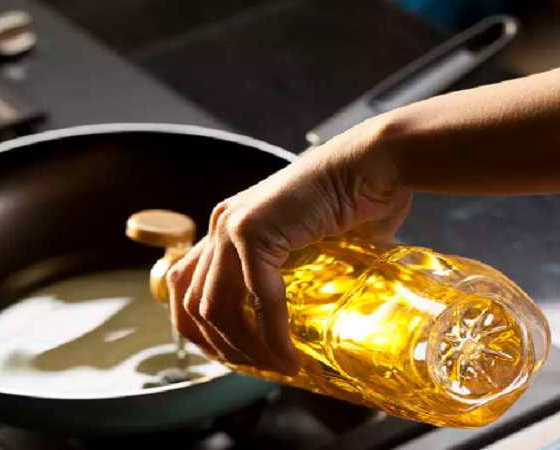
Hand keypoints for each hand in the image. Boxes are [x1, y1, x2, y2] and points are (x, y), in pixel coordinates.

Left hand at [166, 118, 411, 374]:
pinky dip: (272, 334)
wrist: (375, 163)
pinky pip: (257, 298)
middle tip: (260, 370)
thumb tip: (302, 321)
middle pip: (193, 304)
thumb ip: (291, 275)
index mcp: (227, 226)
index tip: (231, 356)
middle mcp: (221, 224)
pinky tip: (291, 354)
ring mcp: (232, 225)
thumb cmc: (353, 202)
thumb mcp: (307, 245)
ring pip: (215, 308)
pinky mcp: (255, 230)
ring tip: (279, 365)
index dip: (198, 330)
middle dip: (223, 348)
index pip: (184, 285)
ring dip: (246, 348)